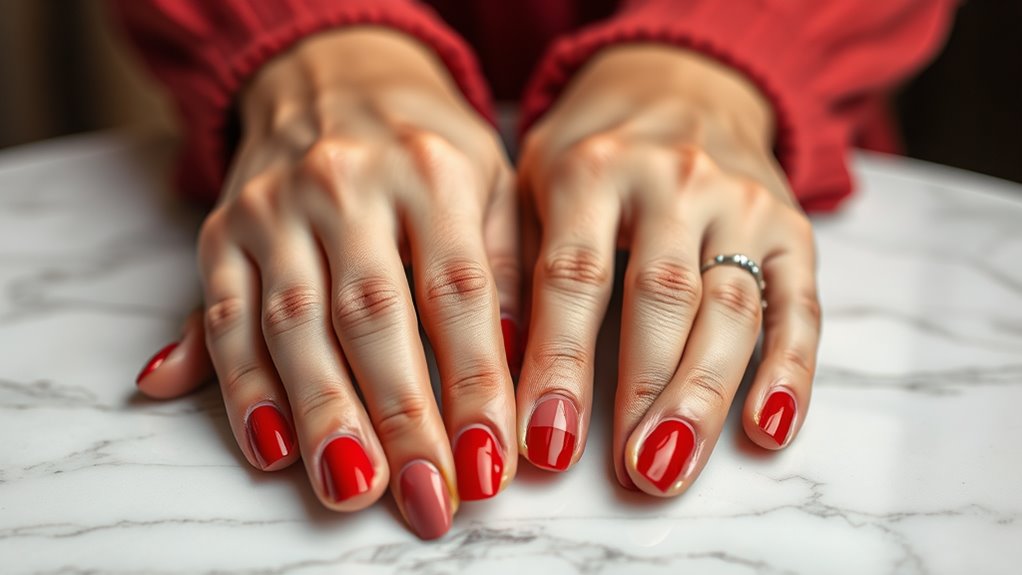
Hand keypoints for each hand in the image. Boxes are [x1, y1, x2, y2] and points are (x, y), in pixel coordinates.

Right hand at [134, 28, 519, 537]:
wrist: (336, 76)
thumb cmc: (429, 147)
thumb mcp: (491, 183)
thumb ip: (504, 270)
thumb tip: (512, 364)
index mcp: (432, 172)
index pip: (458, 293)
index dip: (475, 385)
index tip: (491, 461)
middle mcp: (347, 185)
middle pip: (374, 317)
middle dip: (401, 417)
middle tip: (428, 497)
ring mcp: (276, 209)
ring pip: (295, 326)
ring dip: (323, 416)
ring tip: (351, 489)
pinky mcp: (223, 232)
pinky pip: (226, 318)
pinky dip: (242, 389)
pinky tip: (268, 448)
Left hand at [515, 46, 820, 494]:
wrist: (679, 80)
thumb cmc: (588, 150)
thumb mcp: (530, 183)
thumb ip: (515, 264)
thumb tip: (498, 367)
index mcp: (591, 170)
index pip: (574, 279)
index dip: (560, 365)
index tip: (543, 442)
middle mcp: (672, 180)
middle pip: (661, 303)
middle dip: (643, 396)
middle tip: (627, 474)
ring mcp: (740, 202)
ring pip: (729, 311)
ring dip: (703, 399)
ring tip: (671, 469)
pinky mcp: (790, 226)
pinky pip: (799, 305)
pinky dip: (790, 373)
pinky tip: (768, 430)